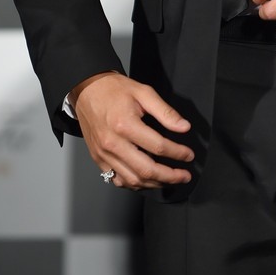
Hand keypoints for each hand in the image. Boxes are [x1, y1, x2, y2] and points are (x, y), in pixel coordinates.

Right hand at [70, 72, 193, 189]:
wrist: (87, 89)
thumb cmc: (114, 89)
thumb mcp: (143, 92)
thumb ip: (165, 111)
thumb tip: (184, 127)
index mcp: (125, 124)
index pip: (158, 146)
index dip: (177, 153)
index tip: (188, 155)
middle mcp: (113, 143)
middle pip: (146, 170)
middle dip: (170, 176)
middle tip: (184, 175)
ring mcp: (104, 154)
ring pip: (132, 180)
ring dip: (154, 184)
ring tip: (169, 180)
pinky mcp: (98, 159)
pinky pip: (118, 180)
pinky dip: (135, 184)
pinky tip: (147, 180)